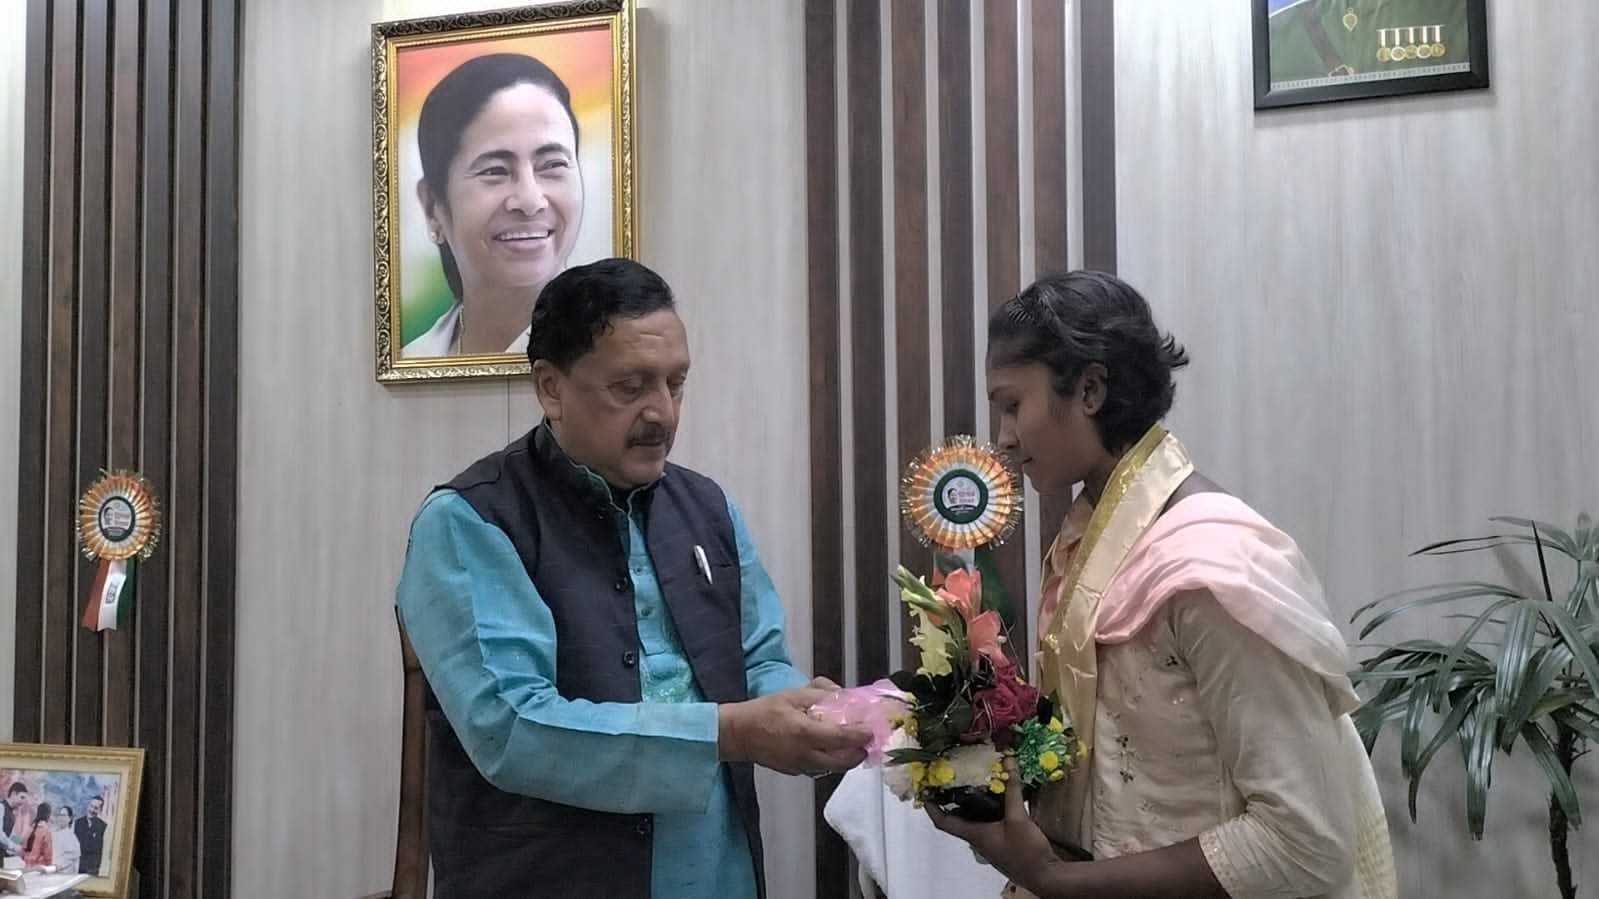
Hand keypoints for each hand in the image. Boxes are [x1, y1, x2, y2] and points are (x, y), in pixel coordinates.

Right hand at [718, 685, 870, 774]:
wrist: (739, 734)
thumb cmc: (764, 711)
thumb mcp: (792, 695)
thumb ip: (819, 694)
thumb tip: (842, 695)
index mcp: (806, 733)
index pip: (843, 739)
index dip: (861, 735)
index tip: (872, 729)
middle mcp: (806, 755)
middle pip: (844, 761)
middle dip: (860, 752)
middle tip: (867, 740)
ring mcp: (801, 767)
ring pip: (834, 768)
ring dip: (847, 759)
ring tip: (853, 745)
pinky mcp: (796, 772)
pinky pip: (821, 769)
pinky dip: (832, 761)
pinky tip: (831, 750)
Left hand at [926, 759, 1062, 889]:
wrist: (1046, 877)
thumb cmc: (1026, 852)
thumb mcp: (1018, 818)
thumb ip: (1012, 790)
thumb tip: (1008, 760)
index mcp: (974, 834)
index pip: (943, 822)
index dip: (931, 807)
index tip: (924, 790)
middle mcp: (979, 838)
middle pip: (958, 818)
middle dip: (953, 798)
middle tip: (952, 776)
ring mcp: (991, 841)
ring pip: (975, 819)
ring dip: (973, 802)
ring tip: (975, 779)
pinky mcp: (1004, 841)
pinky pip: (991, 821)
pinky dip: (991, 807)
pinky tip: (1000, 795)